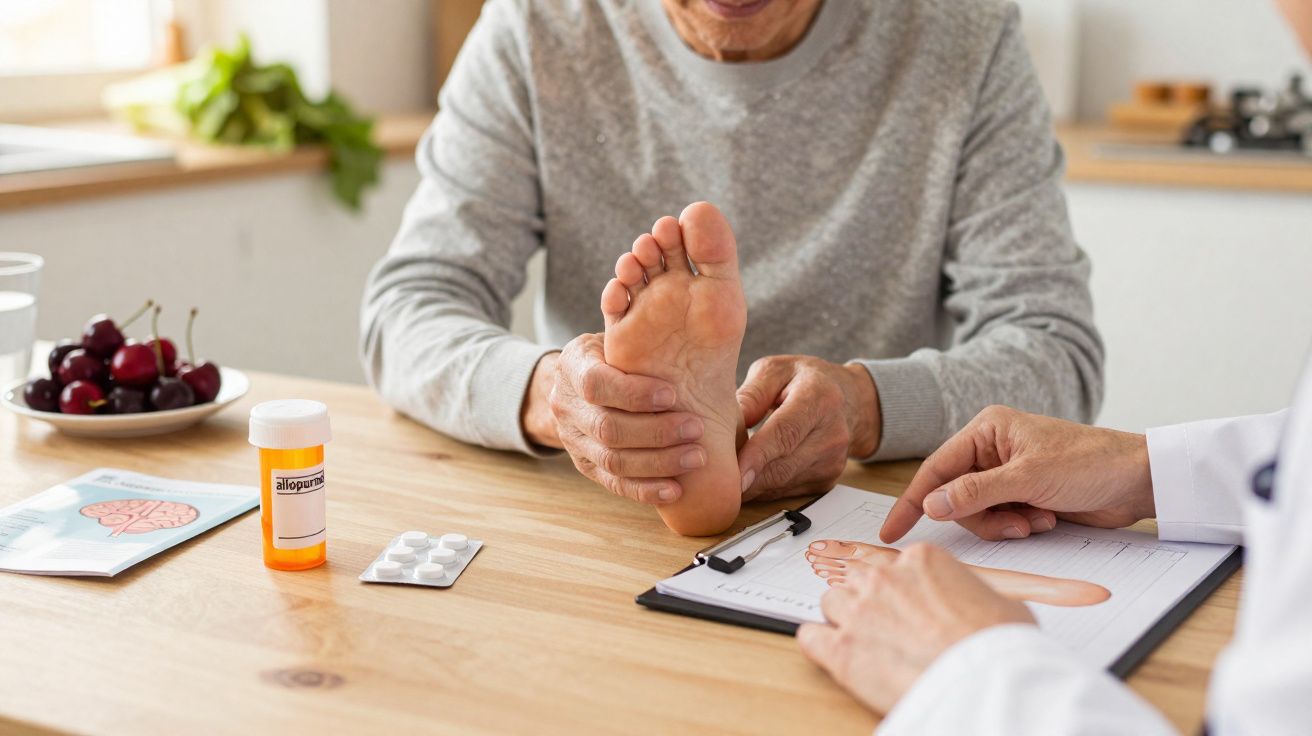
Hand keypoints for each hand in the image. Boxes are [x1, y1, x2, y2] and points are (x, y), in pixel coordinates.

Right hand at [520, 333, 708, 504]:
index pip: (596, 384)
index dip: (634, 393)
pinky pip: (614, 484)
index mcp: (573, 367)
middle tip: (696, 429)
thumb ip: (634, 330)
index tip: (672, 394)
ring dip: (658, 462)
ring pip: (613, 460)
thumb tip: (673, 304)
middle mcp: (567, 407)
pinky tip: (676, 488)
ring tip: (696, 457)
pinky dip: (645, 490)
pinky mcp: (586, 466)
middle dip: (656, 432)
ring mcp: (574, 441)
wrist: (574, 383)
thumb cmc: (612, 354)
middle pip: (608, 428)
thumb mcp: (614, 334)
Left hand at [735, 356, 879, 501]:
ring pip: (782, 484)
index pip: (786, 433)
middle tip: (712, 481)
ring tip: (724, 478)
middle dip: (746, 478)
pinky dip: (763, 488)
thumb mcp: (776, 370)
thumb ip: (752, 393)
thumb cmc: (804, 381)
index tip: (734, 474)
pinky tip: (748, 477)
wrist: (848, 400)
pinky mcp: (827, 480)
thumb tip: (727, 422)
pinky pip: (787, 491)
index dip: (758, 456)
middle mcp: (832, 433)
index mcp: (819, 399)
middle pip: (783, 466)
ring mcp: (832, 461)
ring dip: (751, 485)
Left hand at [797, 543, 1033, 714]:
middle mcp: (885, 578)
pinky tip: (830, 654)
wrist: (988, 682)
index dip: (900, 590)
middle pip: (858, 580)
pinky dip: (817, 645)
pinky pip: (809, 636)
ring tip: (864, 644)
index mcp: (922, 560)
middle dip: (869, 602)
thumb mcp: (998, 603)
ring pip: (831, 603)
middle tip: (885, 627)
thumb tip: (970, 605)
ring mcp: (859, 611)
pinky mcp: (842, 649)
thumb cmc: (1000, 647)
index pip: (894, 566)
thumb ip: (968, 594)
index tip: (906, 607)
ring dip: (843, 620)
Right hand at [880, 405, 1155, 543]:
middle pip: (954, 496)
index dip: (912, 502)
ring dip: (1004, 524)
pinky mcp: (1022, 495)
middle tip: (1014, 524)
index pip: (935, 468)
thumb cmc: (1089, 463)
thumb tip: (930, 504)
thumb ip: (975, 492)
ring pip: (976, 513)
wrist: (1138, 480)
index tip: (891, 531)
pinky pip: (999, 520)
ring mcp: (1006, 474)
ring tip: (1037, 520)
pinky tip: (1046, 518)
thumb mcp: (1028, 478)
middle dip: (981, 517)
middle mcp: (991, 449)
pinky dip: (1018, 526)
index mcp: (986, 430)